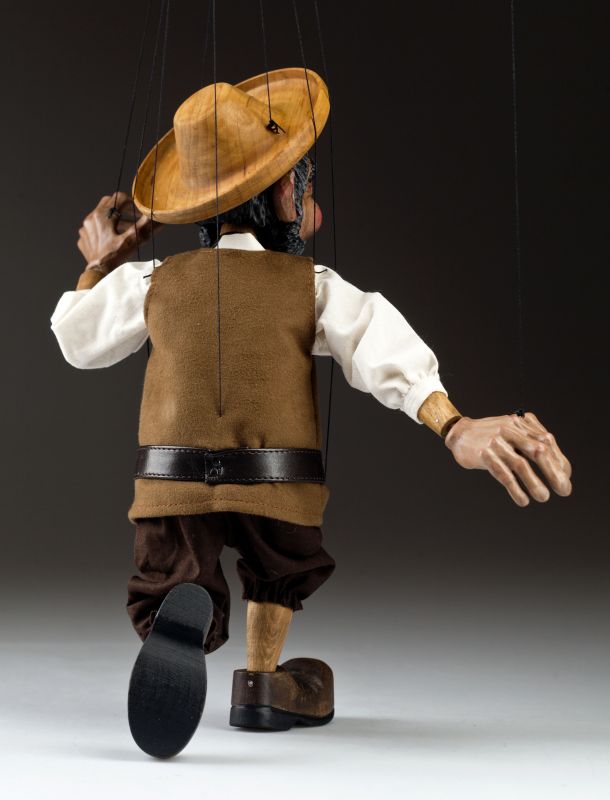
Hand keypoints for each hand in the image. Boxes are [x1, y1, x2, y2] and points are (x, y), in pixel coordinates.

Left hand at [77, 192, 160, 273]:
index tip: (138, 210)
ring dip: (113, 219)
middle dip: (122, 208)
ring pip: (100, 215)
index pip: (119, 198)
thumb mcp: (132, 240)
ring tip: (125, 229)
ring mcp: (86, 228)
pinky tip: (111, 238)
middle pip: (108, 203)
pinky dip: (103, 229)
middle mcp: (92, 218)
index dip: (131, 202)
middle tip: (133, 217)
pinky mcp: (84, 237)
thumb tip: (156, 215)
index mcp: (103, 215)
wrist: (98, 272)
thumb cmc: (114, 256)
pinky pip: (94, 227)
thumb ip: (144, 225)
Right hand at [444, 412, 571, 506]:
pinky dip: (515, 489)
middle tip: (564, 490)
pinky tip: (523, 500)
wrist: (459, 433)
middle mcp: (510, 430)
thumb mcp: (511, 431)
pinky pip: (503, 474)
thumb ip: (530, 441)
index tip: (565, 477)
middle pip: (538, 451)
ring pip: (520, 465)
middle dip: (553, 472)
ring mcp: (496, 442)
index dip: (559, 460)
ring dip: (535, 483)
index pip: (546, 441)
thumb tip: (557, 466)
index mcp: (520, 423)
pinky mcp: (484, 455)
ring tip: (544, 497)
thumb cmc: (489, 435)